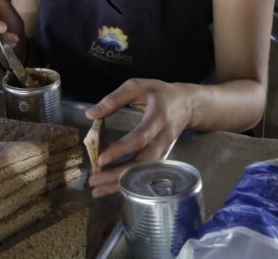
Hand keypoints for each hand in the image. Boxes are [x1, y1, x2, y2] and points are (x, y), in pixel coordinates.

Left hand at [84, 78, 192, 197]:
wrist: (187, 104)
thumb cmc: (159, 93)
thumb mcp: (136, 86)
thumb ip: (113, 99)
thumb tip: (90, 114)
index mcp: (158, 117)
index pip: (140, 137)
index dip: (121, 149)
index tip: (101, 159)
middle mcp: (163, 138)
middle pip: (142, 162)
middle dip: (118, 174)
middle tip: (94, 181)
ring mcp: (164, 150)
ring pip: (144, 172)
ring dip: (121, 183)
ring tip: (97, 190)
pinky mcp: (162, 157)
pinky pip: (145, 173)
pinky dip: (128, 182)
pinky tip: (111, 186)